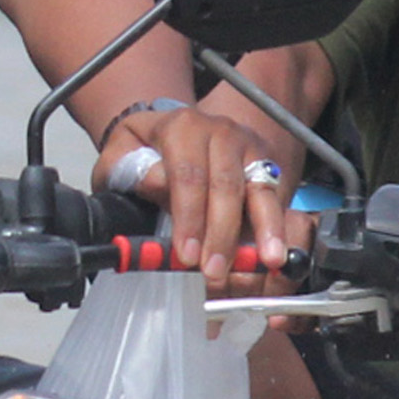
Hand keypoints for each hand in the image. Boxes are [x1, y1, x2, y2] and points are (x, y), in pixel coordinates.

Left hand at [96, 104, 290, 294]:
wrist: (170, 132)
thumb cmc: (143, 153)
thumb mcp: (121, 157)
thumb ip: (130, 170)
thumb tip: (156, 186)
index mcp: (181, 127)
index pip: (187, 175)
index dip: (188, 217)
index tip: (186, 253)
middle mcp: (220, 131)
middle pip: (225, 185)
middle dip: (221, 233)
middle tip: (214, 271)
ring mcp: (247, 146)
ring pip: (258, 189)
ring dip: (263, 229)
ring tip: (267, 261)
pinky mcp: (266, 164)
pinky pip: (273, 198)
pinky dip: (277, 227)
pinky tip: (278, 251)